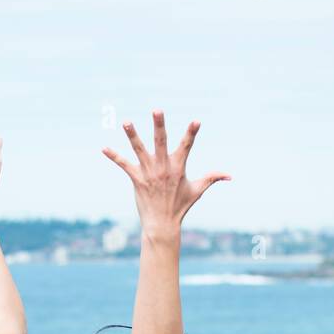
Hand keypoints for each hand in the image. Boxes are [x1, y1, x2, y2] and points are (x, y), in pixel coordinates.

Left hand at [102, 111, 230, 232]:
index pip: (187, 146)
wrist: (162, 224)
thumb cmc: (181, 206)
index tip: (196, 121)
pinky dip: (114, 156)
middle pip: (160, 141)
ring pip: (139, 149)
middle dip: (159, 125)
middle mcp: (163, 167)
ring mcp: (149, 173)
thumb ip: (212, 178)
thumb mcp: (198, 190)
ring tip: (125, 121)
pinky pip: (124, 165)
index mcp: (178, 167)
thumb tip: (230, 176)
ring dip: (132, 135)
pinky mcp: (136, 179)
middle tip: (157, 109)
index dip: (191, 133)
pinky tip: (103, 148)